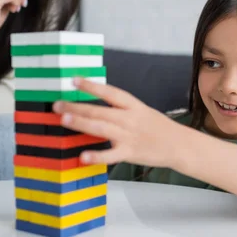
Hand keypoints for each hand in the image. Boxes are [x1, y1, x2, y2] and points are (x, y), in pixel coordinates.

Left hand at [53, 78, 187, 166]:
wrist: (180, 145)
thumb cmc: (158, 128)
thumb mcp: (141, 112)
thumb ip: (119, 110)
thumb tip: (93, 108)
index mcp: (133, 105)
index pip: (110, 92)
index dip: (92, 86)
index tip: (73, 80)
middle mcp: (130, 118)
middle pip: (100, 110)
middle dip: (77, 107)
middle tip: (57, 105)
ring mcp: (130, 136)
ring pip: (102, 128)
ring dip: (81, 123)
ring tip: (64, 119)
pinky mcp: (130, 153)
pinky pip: (111, 155)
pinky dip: (97, 155)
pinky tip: (82, 156)